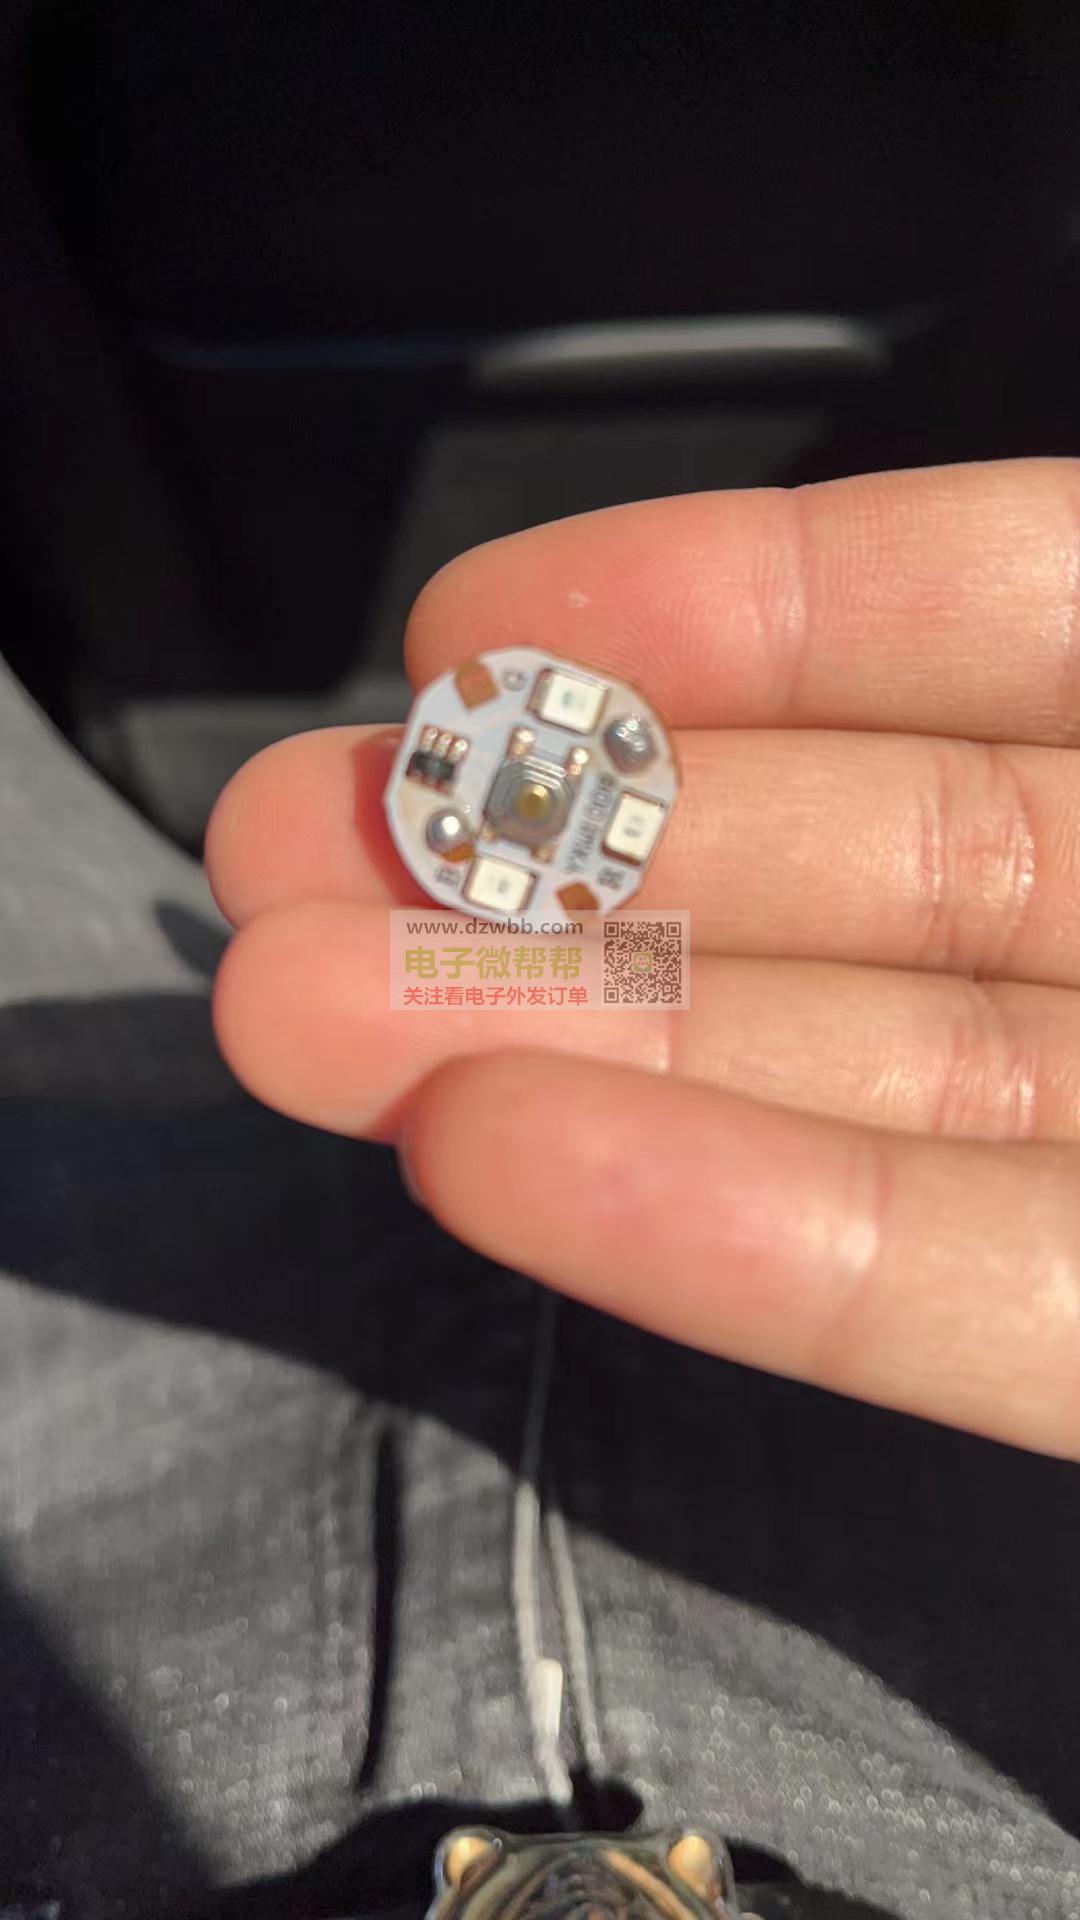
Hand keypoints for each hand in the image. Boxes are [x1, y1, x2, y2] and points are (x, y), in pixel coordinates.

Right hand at [207, 459, 1079, 1459]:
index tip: (491, 626)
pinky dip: (732, 1236)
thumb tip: (769, 594)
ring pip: (846, 1082)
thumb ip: (1062, 602)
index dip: (743, 614)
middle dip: (562, 855)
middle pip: (854, 874)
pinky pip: (958, 1291)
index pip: (999, 626)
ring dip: (564, 1046)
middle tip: (292, 853)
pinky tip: (491, 1156)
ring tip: (297, 1008)